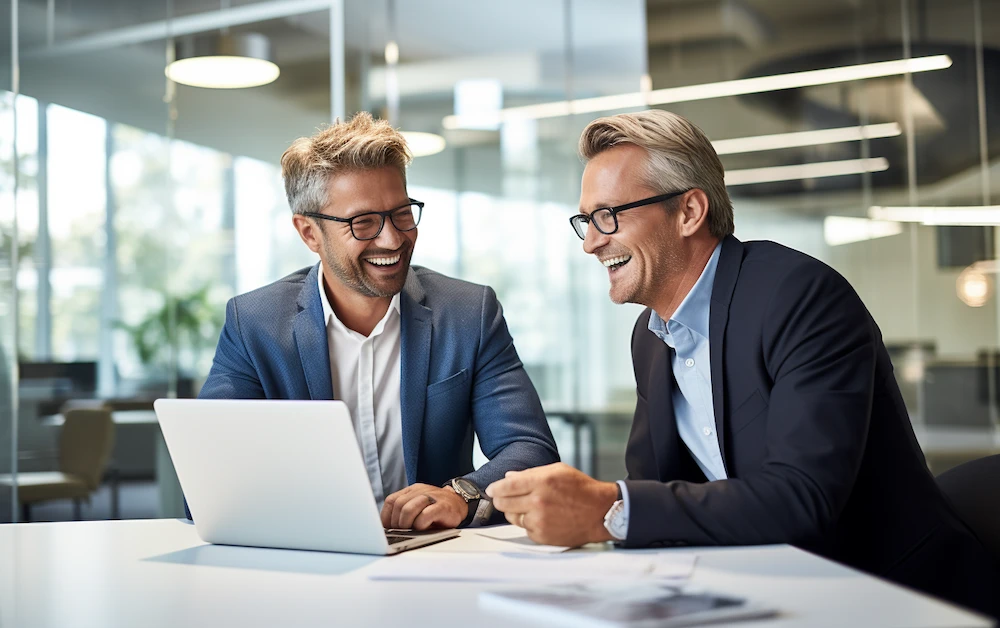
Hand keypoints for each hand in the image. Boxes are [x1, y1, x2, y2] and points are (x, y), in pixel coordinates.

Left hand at [381, 484, 467, 529]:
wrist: (460, 503)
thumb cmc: (436, 510)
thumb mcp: (418, 508)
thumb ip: (404, 513)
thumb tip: (387, 530)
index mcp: (411, 491)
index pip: (391, 501)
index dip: (386, 517)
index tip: (388, 529)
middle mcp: (420, 491)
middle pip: (398, 505)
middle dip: (396, 523)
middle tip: (402, 532)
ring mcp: (432, 497)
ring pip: (409, 508)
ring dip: (406, 524)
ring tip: (411, 531)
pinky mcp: (442, 506)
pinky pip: (426, 514)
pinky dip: (421, 524)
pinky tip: (424, 528)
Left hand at [486, 462, 617, 546]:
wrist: (600, 512)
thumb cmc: (581, 489)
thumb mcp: (558, 471)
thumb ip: (531, 473)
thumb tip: (508, 478)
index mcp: (542, 482)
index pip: (506, 486)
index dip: (495, 488)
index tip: (492, 489)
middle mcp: (538, 502)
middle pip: (503, 503)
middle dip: (501, 499)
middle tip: (505, 498)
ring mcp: (539, 520)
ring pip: (511, 517)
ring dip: (515, 511)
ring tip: (529, 506)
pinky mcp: (542, 536)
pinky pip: (524, 528)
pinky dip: (528, 523)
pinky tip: (541, 517)